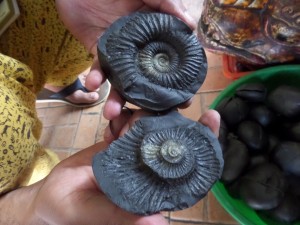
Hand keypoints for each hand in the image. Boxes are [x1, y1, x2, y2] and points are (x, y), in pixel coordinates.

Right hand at [12, 110, 218, 224]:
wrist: (51, 198)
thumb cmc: (74, 213)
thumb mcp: (100, 215)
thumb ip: (125, 217)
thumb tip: (158, 223)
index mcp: (152, 188)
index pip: (185, 167)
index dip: (201, 145)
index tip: (211, 118)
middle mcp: (147, 168)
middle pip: (171, 138)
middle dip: (174, 118)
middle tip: (175, 101)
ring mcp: (132, 152)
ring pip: (148, 124)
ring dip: (140, 118)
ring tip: (122, 126)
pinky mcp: (116, 142)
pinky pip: (126, 121)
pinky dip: (120, 117)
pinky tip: (111, 125)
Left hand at [55, 0, 195, 119]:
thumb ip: (168, 4)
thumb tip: (190, 27)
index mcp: (157, 35)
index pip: (170, 62)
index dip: (177, 82)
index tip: (182, 101)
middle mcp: (140, 47)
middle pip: (146, 79)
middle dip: (146, 100)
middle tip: (147, 117)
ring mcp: (120, 52)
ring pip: (121, 80)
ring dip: (116, 98)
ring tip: (112, 113)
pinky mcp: (99, 51)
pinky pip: (98, 68)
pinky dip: (95, 77)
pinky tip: (93, 85)